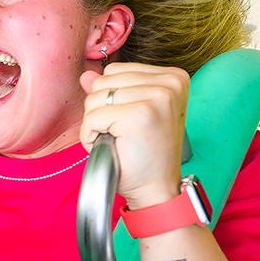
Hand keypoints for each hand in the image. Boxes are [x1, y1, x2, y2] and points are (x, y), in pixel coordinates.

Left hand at [78, 62, 187, 207]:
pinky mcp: (138, 114)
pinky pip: (91, 118)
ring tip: (119, 140)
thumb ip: (110, 90)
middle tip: (124, 135)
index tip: (132, 122)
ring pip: (94, 98)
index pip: (115, 70)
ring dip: (96, 124)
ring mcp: (156, 97)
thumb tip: (86, 75)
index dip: (111, 99)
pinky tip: (111, 147)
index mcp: (173, 77)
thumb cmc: (144, 155)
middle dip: (101, 111)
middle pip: (103, 82)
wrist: (156, 189)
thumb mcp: (130, 114)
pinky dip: (90, 137)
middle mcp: (169, 82)